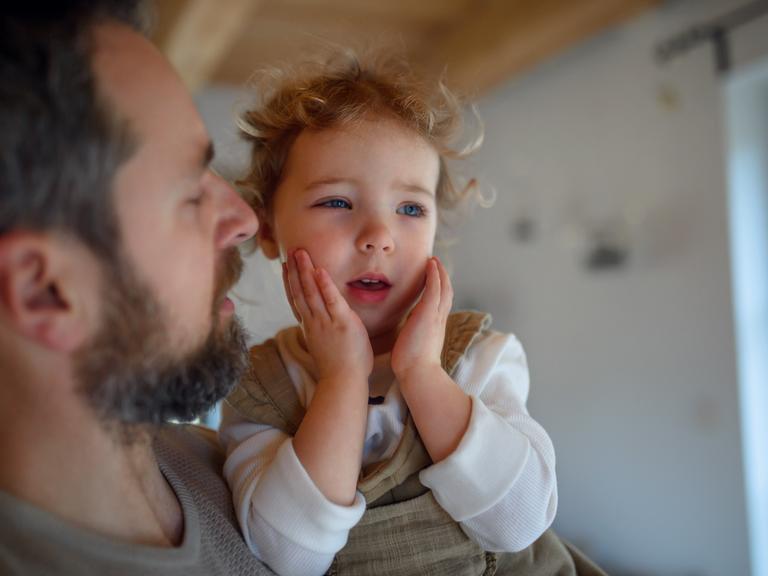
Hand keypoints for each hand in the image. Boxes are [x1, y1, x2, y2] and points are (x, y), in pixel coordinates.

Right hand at [283, 249, 372, 381]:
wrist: (343, 381)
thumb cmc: (339, 367)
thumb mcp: (326, 344)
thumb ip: (323, 330)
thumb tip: (324, 321)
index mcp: (310, 326)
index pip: (296, 300)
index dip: (290, 282)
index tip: (285, 266)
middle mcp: (314, 322)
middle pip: (300, 292)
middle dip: (295, 270)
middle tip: (291, 251)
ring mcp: (326, 322)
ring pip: (311, 292)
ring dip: (305, 271)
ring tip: (300, 253)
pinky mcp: (342, 323)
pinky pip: (331, 301)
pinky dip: (324, 285)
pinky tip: (319, 271)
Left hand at [391, 256, 452, 381]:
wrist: (418, 373)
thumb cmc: (412, 364)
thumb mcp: (414, 344)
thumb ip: (413, 333)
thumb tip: (408, 329)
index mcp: (435, 327)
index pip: (440, 304)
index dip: (439, 289)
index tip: (434, 279)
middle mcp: (439, 319)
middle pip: (446, 293)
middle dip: (442, 277)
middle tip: (436, 263)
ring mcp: (435, 316)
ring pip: (443, 288)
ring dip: (439, 272)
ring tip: (434, 260)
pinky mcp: (428, 313)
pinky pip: (434, 289)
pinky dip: (434, 275)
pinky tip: (431, 265)